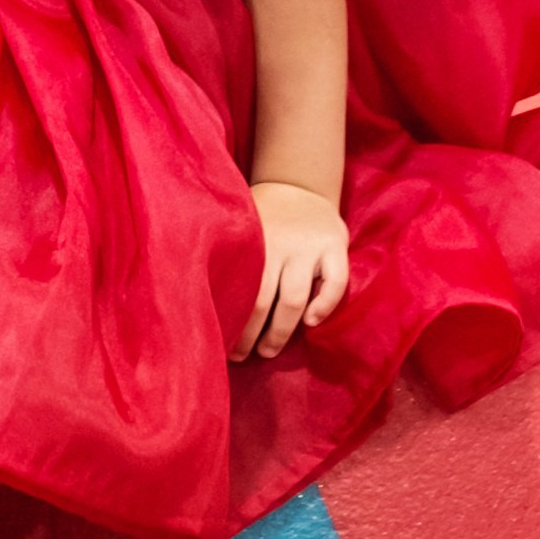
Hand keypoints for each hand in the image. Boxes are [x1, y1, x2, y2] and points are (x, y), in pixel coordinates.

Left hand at [238, 180, 349, 355]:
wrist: (300, 182)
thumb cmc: (264, 217)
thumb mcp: (245, 227)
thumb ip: (234, 256)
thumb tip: (203, 296)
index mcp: (255, 240)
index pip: (242, 289)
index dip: (233, 320)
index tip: (221, 342)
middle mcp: (282, 243)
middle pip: (265, 300)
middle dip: (251, 334)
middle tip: (242, 355)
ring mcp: (310, 245)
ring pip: (295, 298)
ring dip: (280, 331)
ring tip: (267, 350)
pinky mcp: (335, 245)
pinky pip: (336, 282)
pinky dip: (325, 305)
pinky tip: (310, 323)